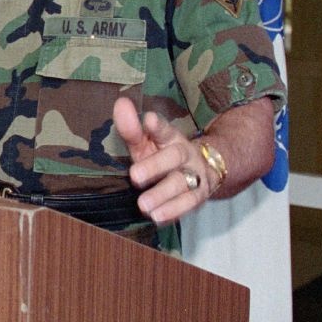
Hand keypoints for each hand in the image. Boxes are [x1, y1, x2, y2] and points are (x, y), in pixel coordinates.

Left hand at [113, 95, 208, 224]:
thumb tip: (120, 104)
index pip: (165, 129)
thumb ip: (131, 128)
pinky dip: (173, 211)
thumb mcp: (145, 142)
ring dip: (163, 195)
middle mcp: (185, 154)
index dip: (157, 126)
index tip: (149, 121)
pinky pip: (188, 204)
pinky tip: (157, 217)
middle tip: (135, 176)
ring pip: (181, 184)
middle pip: (173, 157)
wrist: (201, 171)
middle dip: (155, 166)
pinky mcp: (198, 196)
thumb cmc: (161, 155)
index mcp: (171, 137)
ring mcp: (194, 176)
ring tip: (143, 205)